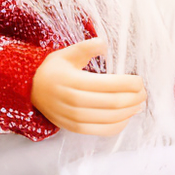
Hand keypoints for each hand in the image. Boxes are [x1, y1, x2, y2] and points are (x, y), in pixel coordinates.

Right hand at [30, 39, 146, 136]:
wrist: (30, 90)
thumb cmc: (53, 70)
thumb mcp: (66, 54)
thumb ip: (86, 47)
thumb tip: (104, 43)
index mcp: (72, 81)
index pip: (109, 85)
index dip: (130, 84)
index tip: (140, 81)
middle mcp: (72, 101)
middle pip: (113, 103)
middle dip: (134, 98)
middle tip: (143, 93)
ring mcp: (72, 117)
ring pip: (110, 119)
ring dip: (130, 112)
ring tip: (138, 104)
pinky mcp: (74, 128)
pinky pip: (102, 131)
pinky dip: (119, 125)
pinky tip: (126, 116)